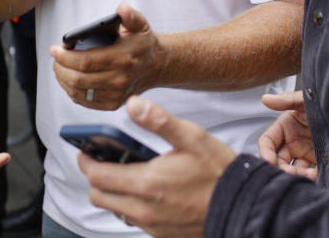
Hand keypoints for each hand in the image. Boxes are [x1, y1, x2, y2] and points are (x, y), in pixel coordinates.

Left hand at [50, 3, 162, 109]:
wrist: (157, 66)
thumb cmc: (143, 44)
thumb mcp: (140, 25)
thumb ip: (130, 15)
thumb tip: (122, 9)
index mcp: (122, 58)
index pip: (85, 62)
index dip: (65, 57)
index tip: (55, 49)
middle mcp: (119, 79)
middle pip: (78, 79)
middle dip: (60, 68)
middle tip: (55, 58)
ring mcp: (116, 94)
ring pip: (78, 92)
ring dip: (63, 80)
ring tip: (59, 68)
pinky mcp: (113, 104)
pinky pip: (85, 101)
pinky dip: (72, 91)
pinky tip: (69, 80)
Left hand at [78, 96, 234, 237]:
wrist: (242, 205)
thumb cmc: (217, 171)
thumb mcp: (190, 137)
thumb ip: (158, 120)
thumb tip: (132, 104)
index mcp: (146, 183)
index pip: (97, 176)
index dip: (86, 161)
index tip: (86, 150)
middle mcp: (144, 209)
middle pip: (99, 196)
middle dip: (96, 177)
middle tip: (104, 159)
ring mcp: (152, 225)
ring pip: (115, 209)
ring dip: (113, 191)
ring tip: (126, 171)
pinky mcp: (162, 233)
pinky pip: (134, 219)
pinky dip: (131, 204)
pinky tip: (147, 188)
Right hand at [258, 91, 317, 179]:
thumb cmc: (326, 103)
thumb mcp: (307, 100)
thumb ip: (287, 100)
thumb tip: (266, 99)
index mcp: (285, 126)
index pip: (268, 142)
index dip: (266, 153)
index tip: (270, 162)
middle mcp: (293, 142)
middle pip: (278, 160)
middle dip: (281, 168)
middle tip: (289, 173)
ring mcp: (305, 152)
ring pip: (294, 169)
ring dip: (296, 175)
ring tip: (307, 175)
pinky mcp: (318, 161)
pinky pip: (311, 174)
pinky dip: (312, 177)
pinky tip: (318, 174)